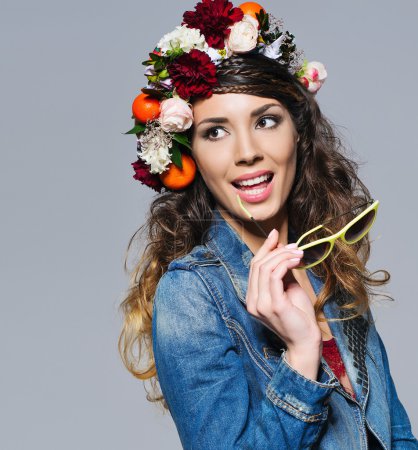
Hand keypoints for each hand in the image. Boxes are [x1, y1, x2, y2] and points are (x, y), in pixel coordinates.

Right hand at [246, 229, 321, 377]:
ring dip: (282, 256)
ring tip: (298, 253)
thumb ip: (282, 272)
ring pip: (265, 268)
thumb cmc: (299, 317)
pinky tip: (296, 260)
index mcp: (253, 298)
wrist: (306, 342)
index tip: (274, 235)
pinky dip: (285, 263)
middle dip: (274, 250)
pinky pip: (274, 276)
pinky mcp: (273, 305)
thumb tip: (281, 249)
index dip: (264, 249)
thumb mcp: (288, 289)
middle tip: (293, 245)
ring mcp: (260, 304)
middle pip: (257, 265)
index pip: (253, 267)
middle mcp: (252, 301)